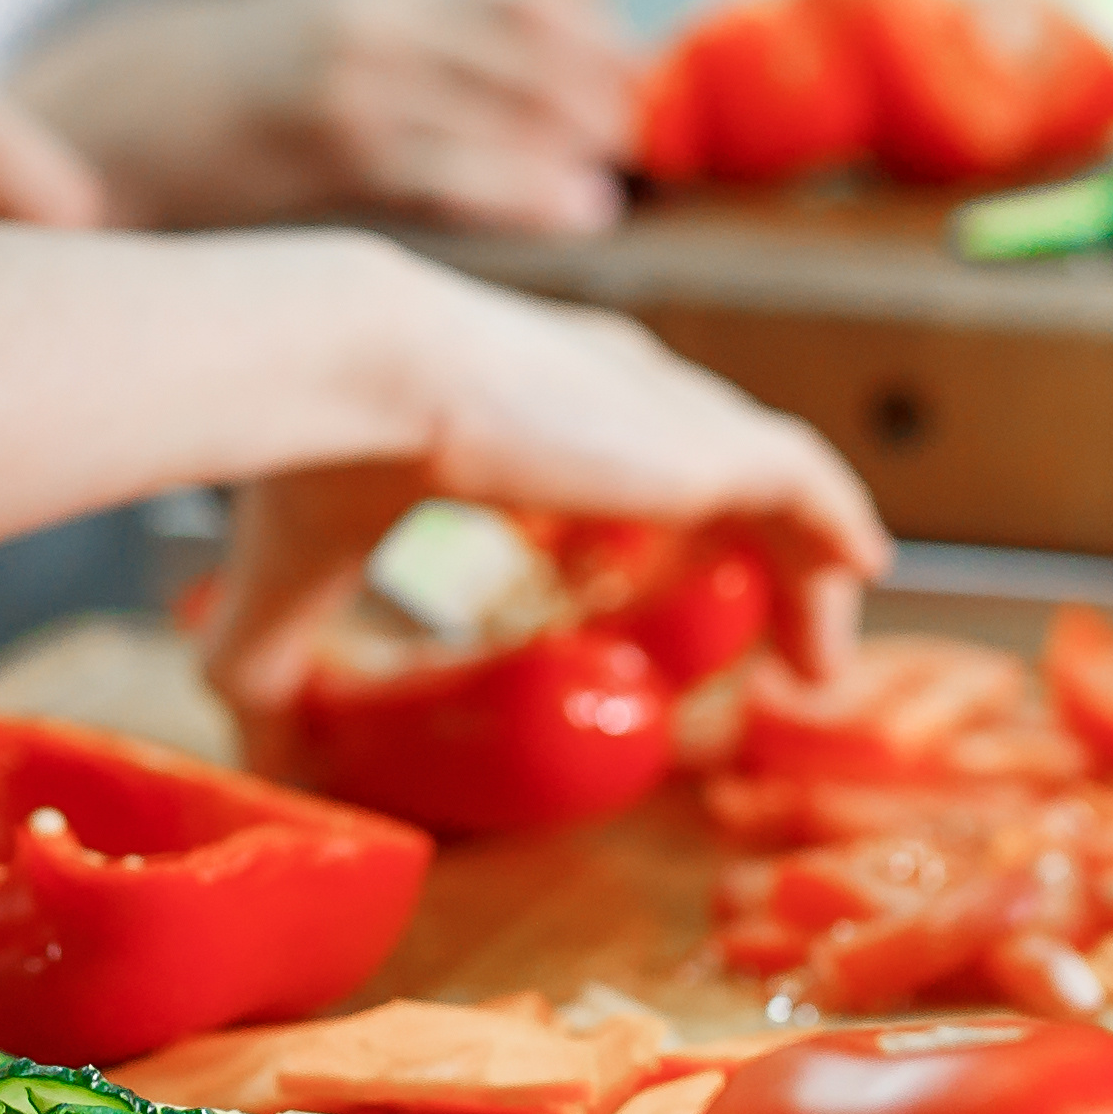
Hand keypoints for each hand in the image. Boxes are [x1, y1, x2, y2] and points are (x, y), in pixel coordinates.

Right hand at [16, 0, 641, 237]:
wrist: (123, 112)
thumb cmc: (252, 88)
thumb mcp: (343, 22)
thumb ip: (436, 33)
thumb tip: (573, 69)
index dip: (593, 29)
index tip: (639, 73)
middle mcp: (376, 9)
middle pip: (530, 42)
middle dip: (599, 91)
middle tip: (647, 138)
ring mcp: (352, 75)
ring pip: (503, 104)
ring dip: (575, 142)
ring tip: (613, 179)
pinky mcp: (330, 146)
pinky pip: (452, 171)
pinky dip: (525, 191)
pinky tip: (575, 212)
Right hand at [199, 263, 884, 758]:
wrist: (354, 368)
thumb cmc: (313, 447)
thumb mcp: (289, 573)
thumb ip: (275, 659)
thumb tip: (251, 745)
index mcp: (511, 394)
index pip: (604, 442)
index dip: (637, 508)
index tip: (643, 578)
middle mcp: (600, 383)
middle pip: (700, 455)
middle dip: (738, 536)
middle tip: (759, 620)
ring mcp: (661, 407)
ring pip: (765, 472)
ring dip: (800, 554)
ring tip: (821, 643)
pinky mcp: (706, 441)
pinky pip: (805, 480)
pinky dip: (835, 521)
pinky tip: (860, 576)